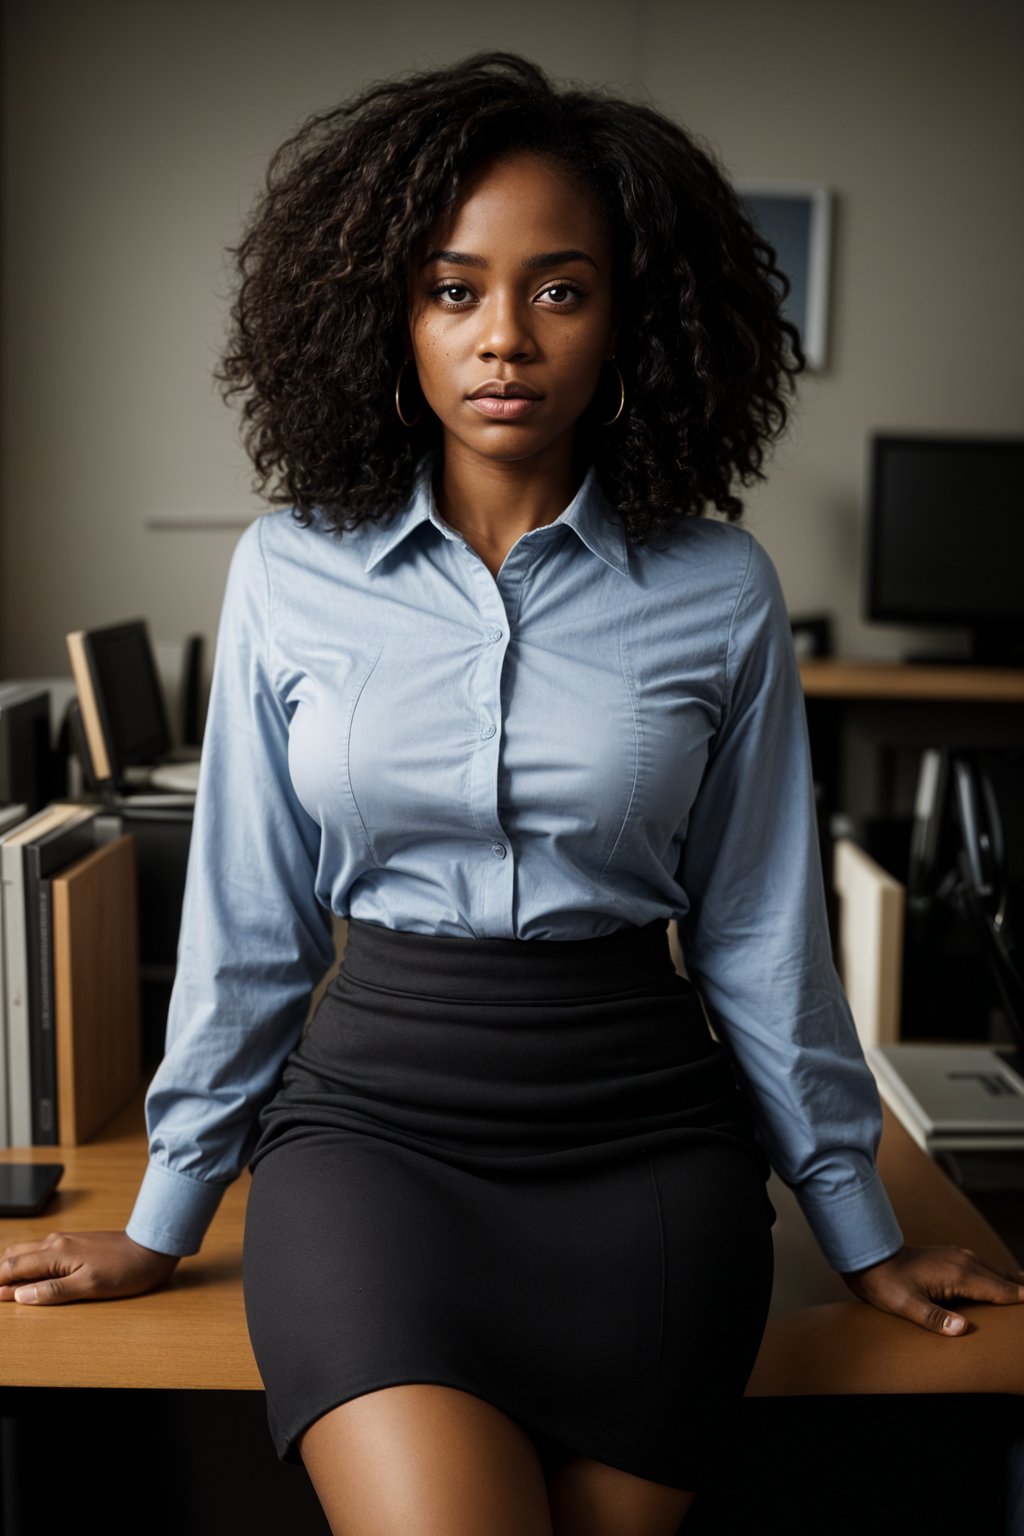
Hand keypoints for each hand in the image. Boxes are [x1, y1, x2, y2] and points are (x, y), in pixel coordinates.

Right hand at [0, 1230, 179, 1304]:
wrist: (152, 1248)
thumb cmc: (125, 1270)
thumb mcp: (89, 1287)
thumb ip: (53, 1291)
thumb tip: (19, 1296)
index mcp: (56, 1253)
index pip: (12, 1267)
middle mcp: (56, 1243)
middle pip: (14, 1256)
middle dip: (0, 1273)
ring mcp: (65, 1241)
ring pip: (26, 1252)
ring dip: (13, 1268)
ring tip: (5, 1287)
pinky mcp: (74, 1244)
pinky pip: (41, 1252)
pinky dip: (28, 1264)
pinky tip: (29, 1276)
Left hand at [840, 1242, 1023, 1334]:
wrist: (868, 1255)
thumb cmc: (885, 1283)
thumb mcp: (906, 1305)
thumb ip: (934, 1317)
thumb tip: (962, 1328)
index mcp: (958, 1274)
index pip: (1000, 1291)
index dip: (1021, 1299)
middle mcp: (963, 1261)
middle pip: (1003, 1279)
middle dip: (1020, 1290)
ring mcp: (957, 1256)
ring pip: (994, 1271)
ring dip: (1011, 1282)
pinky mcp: (950, 1256)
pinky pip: (982, 1266)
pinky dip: (997, 1276)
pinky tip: (999, 1280)